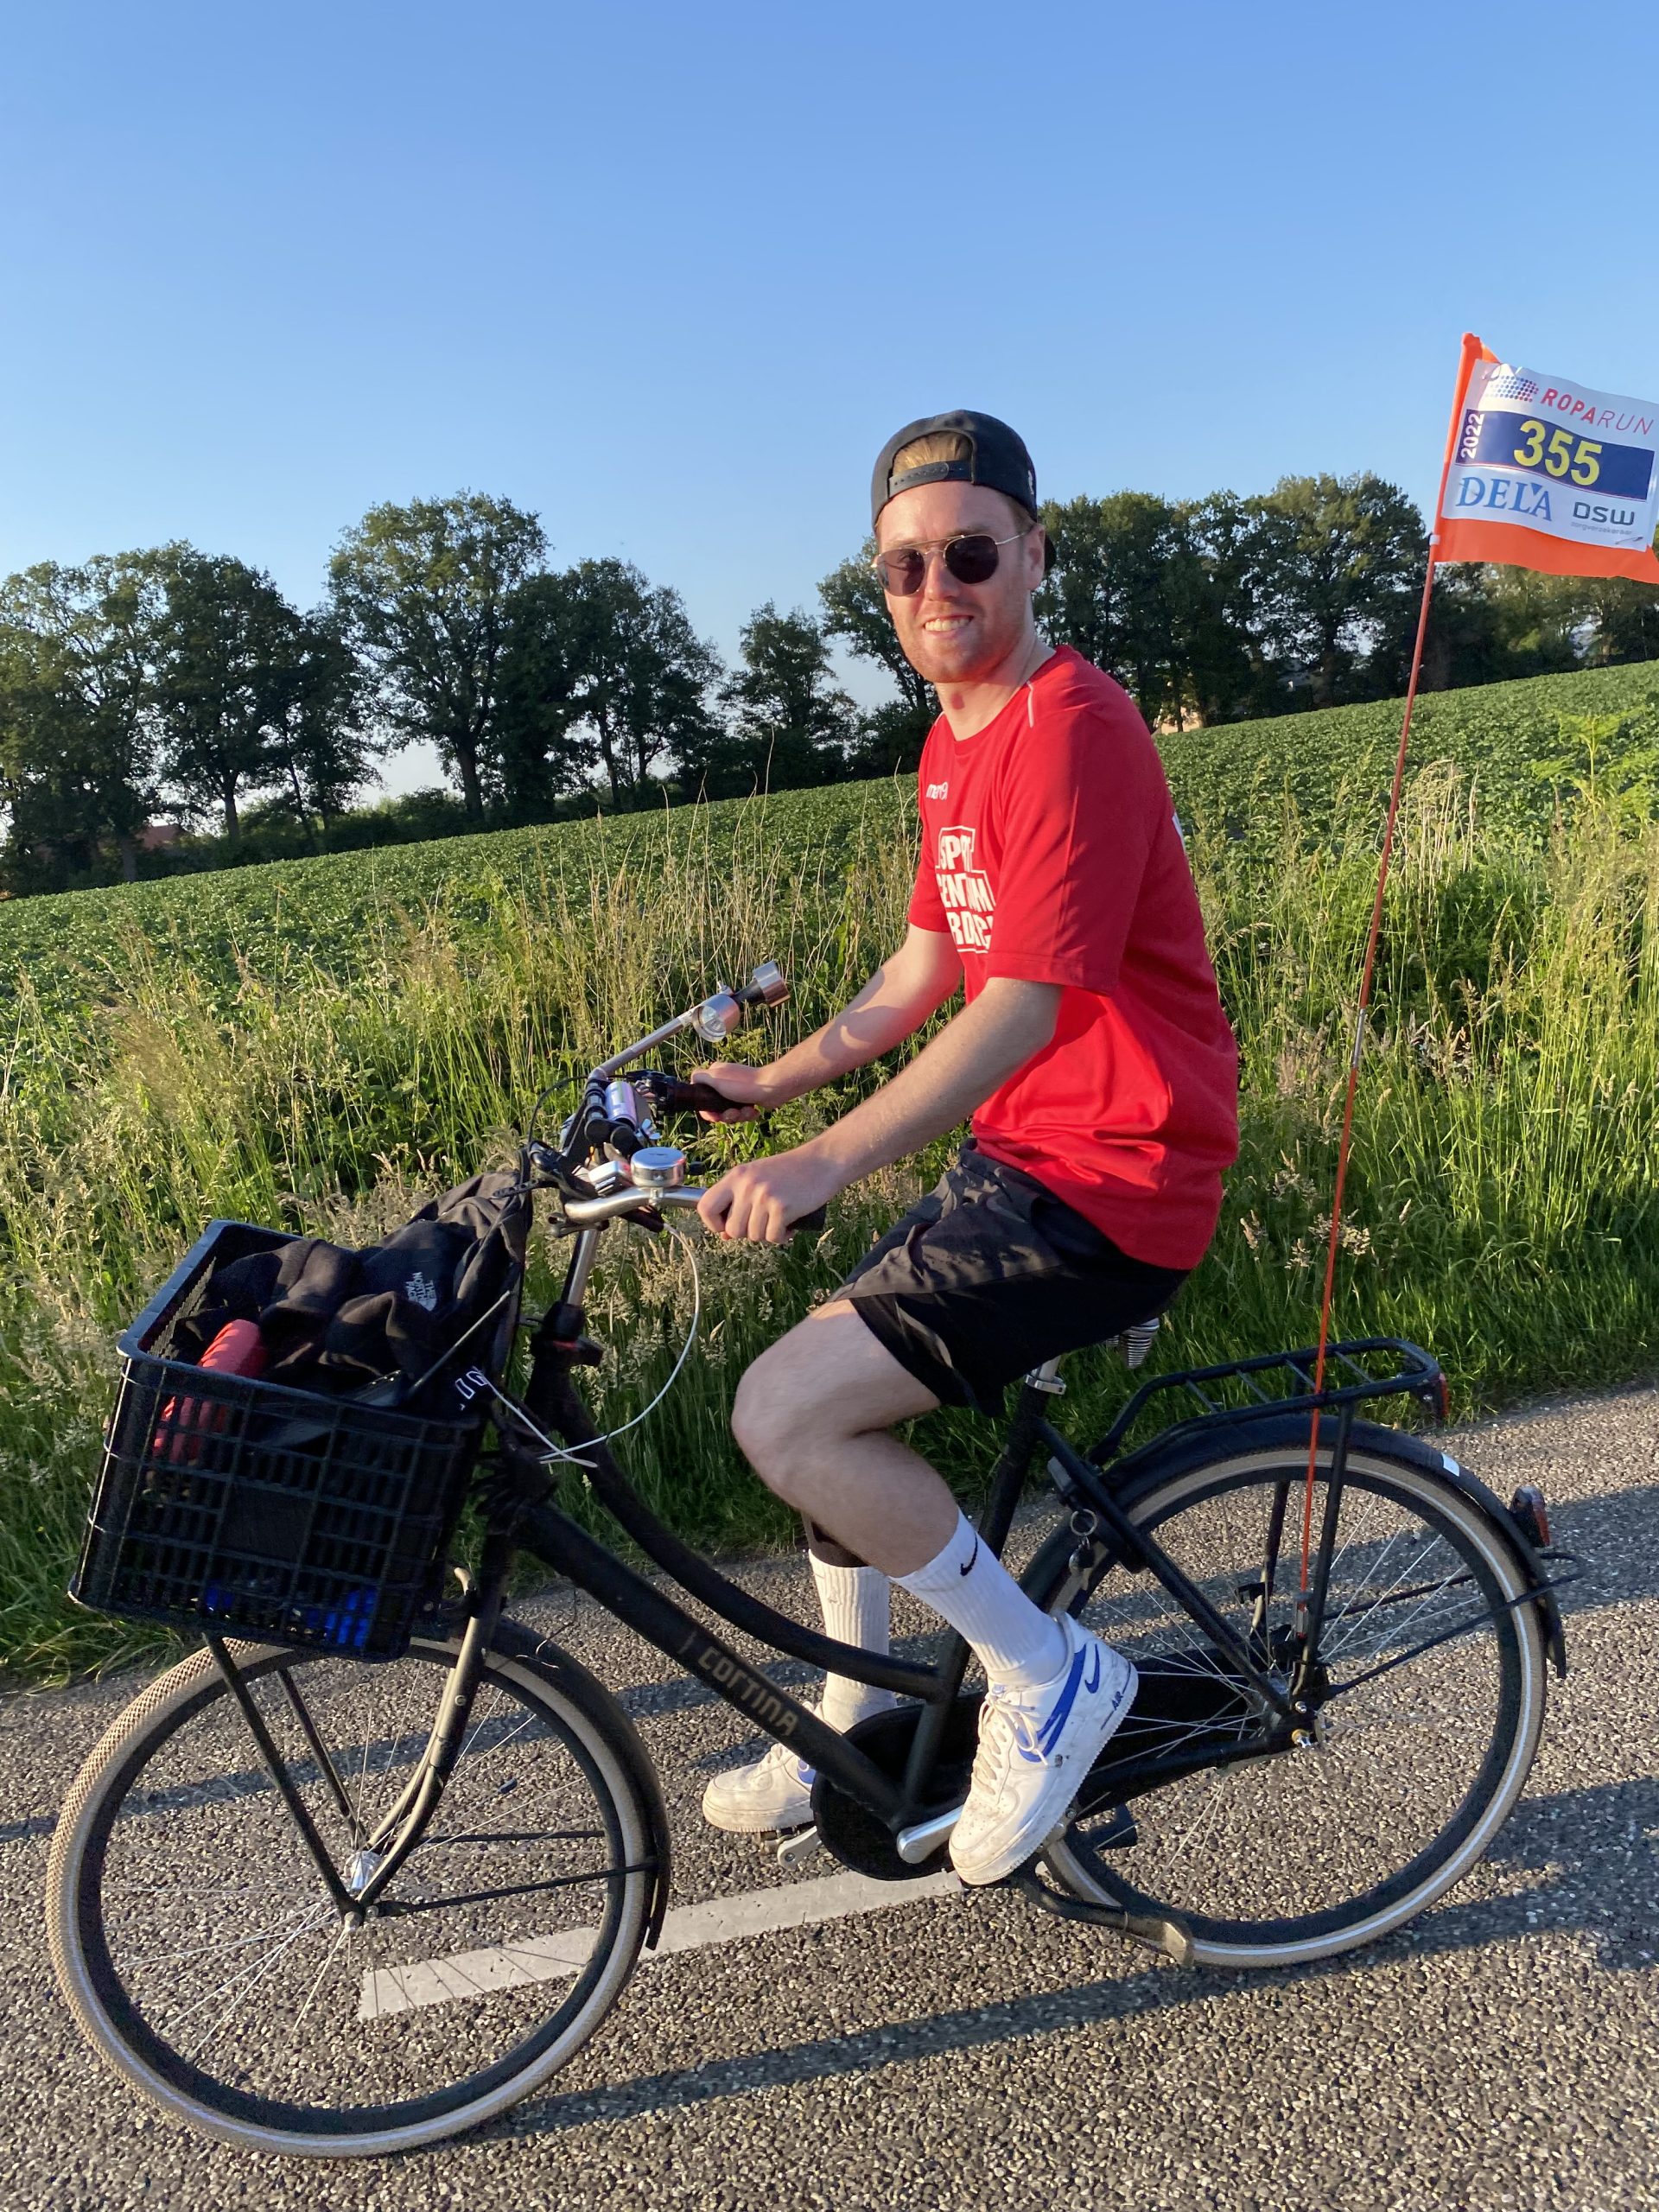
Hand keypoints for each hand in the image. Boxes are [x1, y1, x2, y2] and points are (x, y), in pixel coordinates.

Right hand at [691, 1062, 776, 1124]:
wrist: (773, 1089)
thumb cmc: (744, 1084)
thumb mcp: (716, 1079)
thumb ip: (701, 1077)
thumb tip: (692, 1079)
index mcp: (716, 1075)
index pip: (702, 1095)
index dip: (707, 1109)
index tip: (713, 1114)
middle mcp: (726, 1082)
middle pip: (716, 1107)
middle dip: (724, 1115)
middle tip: (732, 1113)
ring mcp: (738, 1091)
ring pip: (730, 1111)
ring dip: (737, 1115)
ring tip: (746, 1110)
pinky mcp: (749, 1099)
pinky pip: (742, 1112)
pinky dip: (747, 1114)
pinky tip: (754, 1110)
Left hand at [697, 1146, 840, 1243]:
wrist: (822, 1162)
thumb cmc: (790, 1173)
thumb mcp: (758, 1180)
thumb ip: (738, 1202)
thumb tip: (724, 1235)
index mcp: (736, 1176)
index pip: (705, 1207)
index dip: (713, 1224)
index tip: (727, 1227)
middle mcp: (746, 1185)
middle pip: (732, 1230)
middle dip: (748, 1233)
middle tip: (764, 1222)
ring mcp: (763, 1196)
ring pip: (754, 1236)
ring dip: (767, 1234)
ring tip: (779, 1220)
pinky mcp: (782, 1207)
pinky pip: (772, 1237)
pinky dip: (782, 1237)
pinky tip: (789, 1226)